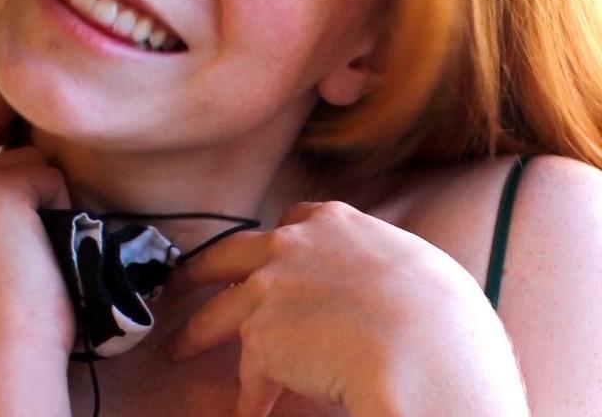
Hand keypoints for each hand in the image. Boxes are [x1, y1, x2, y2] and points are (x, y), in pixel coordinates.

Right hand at [0, 92, 73, 373]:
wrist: (2, 354)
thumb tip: (4, 157)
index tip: (4, 106)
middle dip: (7, 116)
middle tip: (26, 113)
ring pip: (23, 156)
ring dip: (42, 189)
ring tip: (35, 243)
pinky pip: (47, 174)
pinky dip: (59, 203)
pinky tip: (44, 243)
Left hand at [167, 201, 527, 416]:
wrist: (420, 350)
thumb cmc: (439, 313)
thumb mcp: (417, 262)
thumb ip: (380, 260)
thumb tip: (385, 278)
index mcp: (333, 222)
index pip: (291, 220)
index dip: (275, 243)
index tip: (265, 255)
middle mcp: (291, 245)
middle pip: (228, 254)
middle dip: (201, 270)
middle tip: (182, 283)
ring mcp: (269, 288)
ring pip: (217, 311)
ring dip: (196, 334)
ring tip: (179, 350)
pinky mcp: (260, 338)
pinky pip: (248, 377)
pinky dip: (247, 399)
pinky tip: (248, 412)